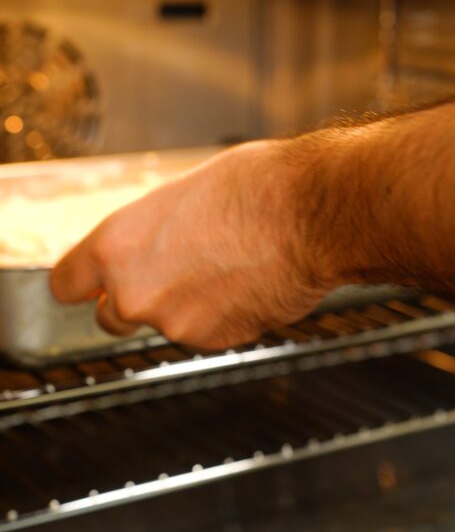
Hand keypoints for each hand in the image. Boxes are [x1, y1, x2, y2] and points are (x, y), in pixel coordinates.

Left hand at [50, 141, 333, 349]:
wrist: (311, 216)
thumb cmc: (256, 189)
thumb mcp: (183, 193)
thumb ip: (152, 231)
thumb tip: (152, 246)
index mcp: (117, 246)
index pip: (66, 284)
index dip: (83, 283)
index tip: (90, 283)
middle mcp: (135, 292)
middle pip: (111, 316)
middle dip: (133, 300)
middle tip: (171, 271)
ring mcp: (175, 324)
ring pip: (164, 324)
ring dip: (184, 305)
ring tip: (223, 265)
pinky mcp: (215, 341)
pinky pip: (204, 333)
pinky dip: (219, 316)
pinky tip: (243, 282)